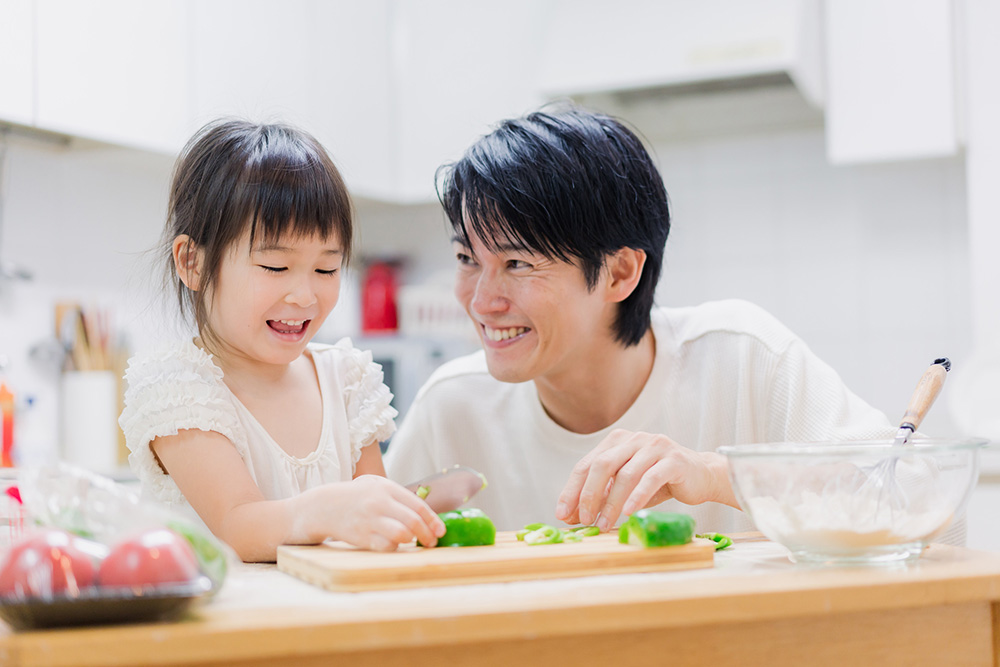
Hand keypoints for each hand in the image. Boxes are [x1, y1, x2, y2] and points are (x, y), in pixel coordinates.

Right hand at [293, 475, 445, 550]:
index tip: (440, 531)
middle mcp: (379, 503)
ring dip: (411, 541)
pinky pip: (386, 547)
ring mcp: (370, 520)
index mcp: (387, 489)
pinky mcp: (362, 537)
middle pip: (414, 522)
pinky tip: (392, 544)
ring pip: (402, 535)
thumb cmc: (356, 496)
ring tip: (411, 542)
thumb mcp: (376, 485)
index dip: (433, 521)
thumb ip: (399, 496)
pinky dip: (394, 548)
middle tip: (431, 542)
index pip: (418, 506)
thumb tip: (427, 515)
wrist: (324, 506)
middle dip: (427, 535)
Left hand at [554, 429, 733, 531]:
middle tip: (583, 520)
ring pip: (625, 474)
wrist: (701, 477)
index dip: (572, 490)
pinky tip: (628, 513)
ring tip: (604, 525)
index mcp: (616, 441)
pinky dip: (636, 497)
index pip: (586, 464)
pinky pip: (650, 478)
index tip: (562, 513)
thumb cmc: (659, 483)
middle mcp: (633, 438)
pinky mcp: (674, 459)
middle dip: (588, 495)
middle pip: (602, 465)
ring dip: (611, 503)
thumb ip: (601, 496)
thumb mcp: (625, 489)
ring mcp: (654, 446)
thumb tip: (571, 516)